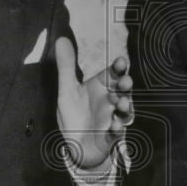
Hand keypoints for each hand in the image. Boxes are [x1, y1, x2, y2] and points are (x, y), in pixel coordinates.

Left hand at [55, 37, 133, 168]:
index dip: (119, 67)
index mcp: (101, 88)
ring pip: (124, 110)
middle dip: (126, 86)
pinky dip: (117, 129)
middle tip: (125, 83)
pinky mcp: (111, 136)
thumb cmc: (73, 116)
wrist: (76, 146)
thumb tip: (61, 39)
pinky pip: (117, 132)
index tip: (121, 61)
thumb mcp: (67, 90)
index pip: (113, 74)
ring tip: (121, 104)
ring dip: (125, 106)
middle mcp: (111, 101)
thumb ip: (66, 66)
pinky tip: (114, 126)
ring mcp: (114, 118)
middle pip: (123, 90)